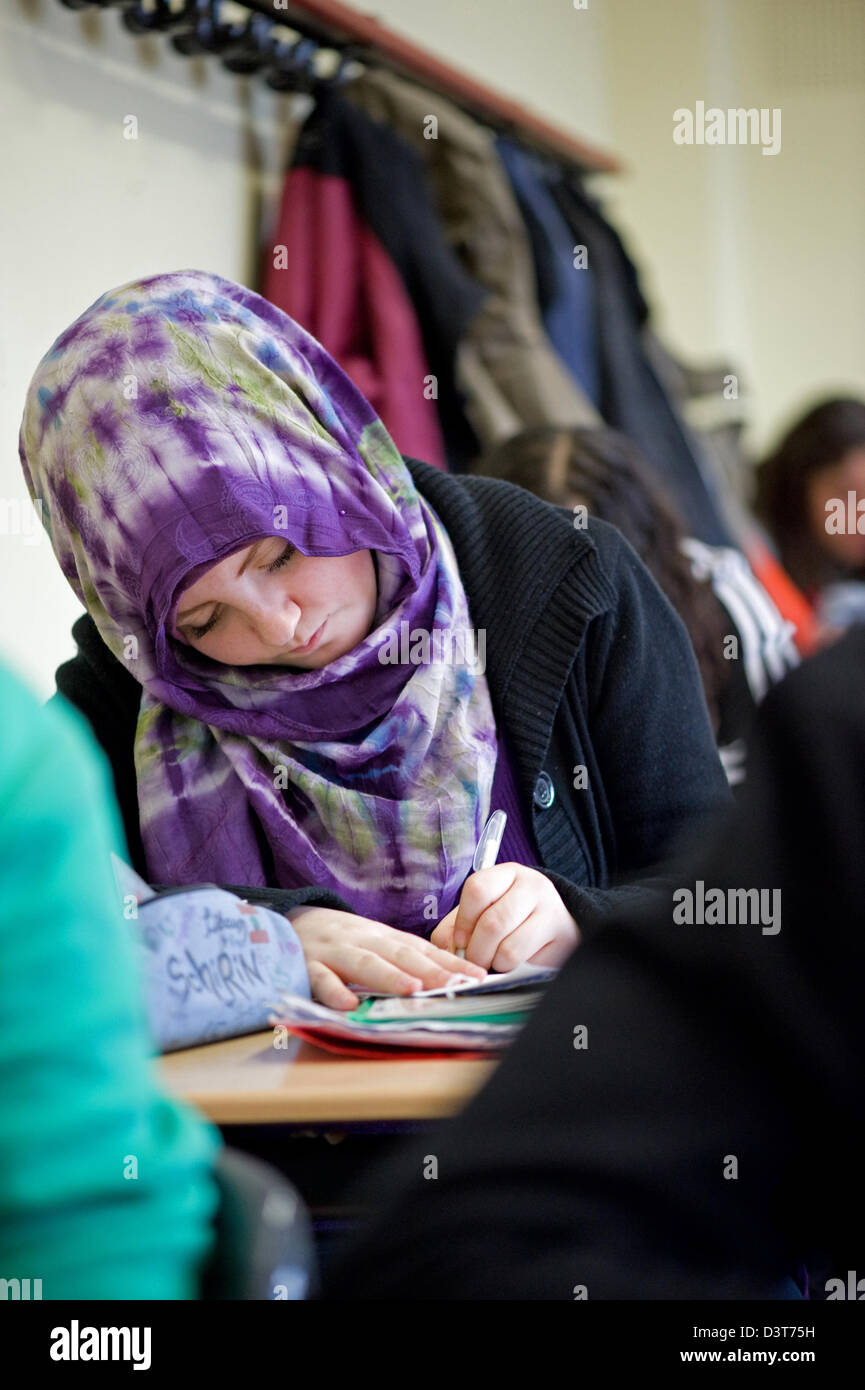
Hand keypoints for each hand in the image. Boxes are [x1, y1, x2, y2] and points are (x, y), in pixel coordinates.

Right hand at [287, 905, 486, 1010]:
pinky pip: (319, 979)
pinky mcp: (305, 965)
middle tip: (456, 984)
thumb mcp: (372, 943)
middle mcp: (362, 941)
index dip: (450, 962)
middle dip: (430, 970)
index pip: (422, 949)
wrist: (286, 921)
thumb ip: (401, 958)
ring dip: (389, 976)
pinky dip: (333, 991)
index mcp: (382, 937)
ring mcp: (334, 952)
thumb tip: (446, 977)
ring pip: (364, 963)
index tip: (479, 976)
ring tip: (413, 989)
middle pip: (400, 954)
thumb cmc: (338, 940)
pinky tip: (348, 1006)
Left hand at [430, 864, 579, 970]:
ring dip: (493, 961)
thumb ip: (454, 928)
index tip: (460, 940)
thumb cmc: (508, 921)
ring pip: (507, 946)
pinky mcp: (561, 936)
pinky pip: (523, 959)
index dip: (463, 920)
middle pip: (492, 922)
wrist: (552, 930)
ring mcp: (551, 909)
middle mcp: (532, 885)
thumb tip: (447, 948)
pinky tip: (512, 962)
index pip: (478, 888)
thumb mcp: (478, 916)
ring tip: (494, 960)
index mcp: (507, 873)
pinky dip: (509, 967)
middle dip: (475, 950)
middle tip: (473, 960)